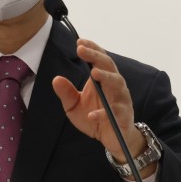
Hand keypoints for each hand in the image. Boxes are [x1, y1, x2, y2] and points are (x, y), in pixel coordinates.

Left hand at [51, 39, 146, 162]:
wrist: (113, 139)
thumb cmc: (95, 118)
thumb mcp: (74, 106)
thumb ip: (66, 93)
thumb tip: (56, 79)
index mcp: (103, 80)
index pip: (99, 59)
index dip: (91, 49)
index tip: (79, 42)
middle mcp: (114, 86)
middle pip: (109, 66)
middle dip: (96, 56)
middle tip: (82, 51)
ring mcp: (121, 100)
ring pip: (118, 83)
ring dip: (106, 77)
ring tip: (94, 73)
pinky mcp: (124, 117)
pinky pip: (116, 112)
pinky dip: (104, 113)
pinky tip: (92, 114)